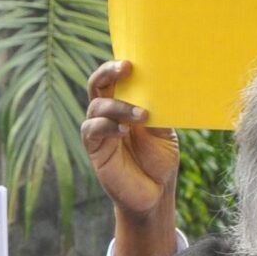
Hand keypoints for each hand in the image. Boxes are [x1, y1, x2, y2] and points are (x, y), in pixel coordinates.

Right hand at [81, 60, 180, 221]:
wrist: (155, 194)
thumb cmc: (160, 160)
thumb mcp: (164, 133)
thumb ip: (158, 112)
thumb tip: (160, 89)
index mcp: (126, 104)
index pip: (115, 78)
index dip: (118, 66)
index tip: (132, 61)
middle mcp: (109, 113)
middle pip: (98, 84)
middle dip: (108, 72)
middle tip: (126, 68)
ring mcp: (100, 130)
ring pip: (97, 106)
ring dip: (118, 107)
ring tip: (142, 116)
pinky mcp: (95, 149)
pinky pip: (91, 129)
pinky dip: (106, 126)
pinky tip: (123, 131)